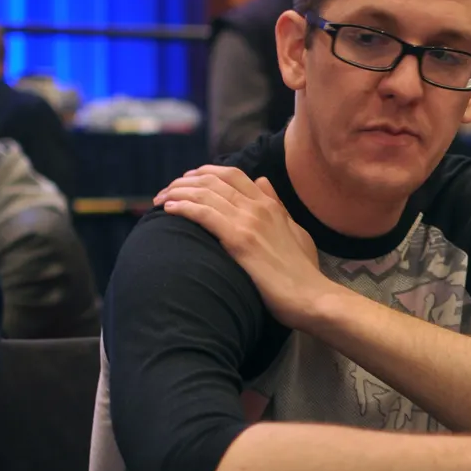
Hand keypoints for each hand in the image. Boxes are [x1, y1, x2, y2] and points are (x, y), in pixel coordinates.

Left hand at [154, 165, 324, 327]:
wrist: (311, 296)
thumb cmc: (304, 273)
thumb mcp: (296, 232)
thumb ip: (278, 207)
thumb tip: (262, 182)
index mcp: (271, 205)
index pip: (232, 175)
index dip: (206, 173)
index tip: (187, 180)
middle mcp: (258, 207)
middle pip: (213, 180)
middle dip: (185, 181)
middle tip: (167, 190)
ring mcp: (249, 221)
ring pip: (204, 194)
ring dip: (177, 192)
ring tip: (160, 199)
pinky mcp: (239, 240)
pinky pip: (204, 214)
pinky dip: (183, 207)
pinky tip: (168, 210)